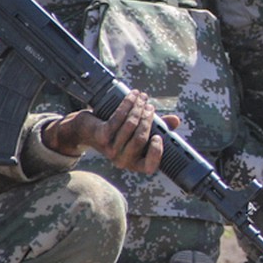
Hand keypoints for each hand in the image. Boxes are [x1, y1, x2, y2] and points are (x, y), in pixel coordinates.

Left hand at [43, 90, 179, 173]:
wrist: (86, 129)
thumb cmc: (117, 131)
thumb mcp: (138, 131)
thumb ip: (157, 127)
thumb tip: (176, 121)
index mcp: (134, 163)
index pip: (149, 166)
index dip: (156, 153)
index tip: (159, 136)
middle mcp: (122, 160)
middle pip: (140, 139)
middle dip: (148, 119)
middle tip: (150, 107)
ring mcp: (110, 148)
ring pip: (130, 126)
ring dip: (138, 108)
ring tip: (143, 98)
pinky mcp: (102, 135)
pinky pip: (118, 118)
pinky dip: (128, 104)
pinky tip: (133, 95)